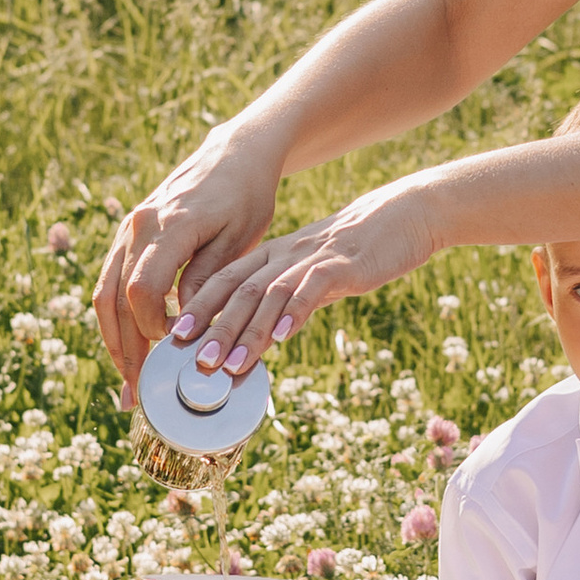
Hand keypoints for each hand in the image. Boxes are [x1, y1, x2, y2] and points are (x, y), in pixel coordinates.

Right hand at [92, 122, 281, 393]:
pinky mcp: (128, 236)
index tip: (175, 353)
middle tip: (138, 394)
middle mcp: (137, 227)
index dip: (152, 329)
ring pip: (105, 294)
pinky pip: (111, 283)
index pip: (142, 291)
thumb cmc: (247, 195)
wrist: (235, 154)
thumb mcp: (240, 239)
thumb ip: (208, 281)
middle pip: (115, 300)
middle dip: (126, 350)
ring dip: (114, 341)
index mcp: (167, 226)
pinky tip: (130, 348)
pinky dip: (117, 319)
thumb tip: (183, 328)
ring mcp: (127, 230)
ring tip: (129, 381)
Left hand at [187, 177, 445, 375]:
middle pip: (238, 291)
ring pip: (268, 295)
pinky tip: (281, 339)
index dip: (198, 308)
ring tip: (227, 365)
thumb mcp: (315, 273)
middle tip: (191, 362)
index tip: (173, 338)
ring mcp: (312, 259)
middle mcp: (285, 255)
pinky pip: (311, 290)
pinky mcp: (342, 265)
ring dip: (245, 333)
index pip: (225, 280)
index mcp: (274, 256)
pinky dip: (293, 315)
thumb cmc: (360, 249)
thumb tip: (266, 335)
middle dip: (212, 328)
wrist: (405, 214)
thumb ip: (289, 299)